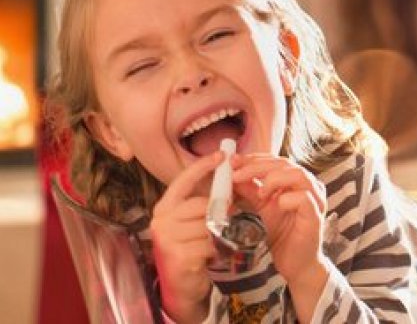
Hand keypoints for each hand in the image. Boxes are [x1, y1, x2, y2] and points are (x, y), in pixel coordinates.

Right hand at [150, 151, 222, 322]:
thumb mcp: (194, 221)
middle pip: (203, 204)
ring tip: (213, 243)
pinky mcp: (178, 256)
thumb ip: (205, 202)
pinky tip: (209, 256)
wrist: (182, 286)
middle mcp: (161, 220)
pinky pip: (210, 244)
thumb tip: (230, 178)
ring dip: (219, 235)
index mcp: (165, 207)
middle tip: (227, 221)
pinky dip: (216, 250)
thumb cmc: (190, 247)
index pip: (183, 179)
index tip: (222, 155)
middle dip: (220, 212)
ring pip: (209, 225)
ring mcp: (167, 239)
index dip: (203, 165)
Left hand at [231, 154, 328, 284]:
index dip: (254, 159)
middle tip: (236, 174)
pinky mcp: (315, 216)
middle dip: (257, 167)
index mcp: (296, 181)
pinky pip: (304, 198)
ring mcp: (315, 200)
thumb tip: (234, 175)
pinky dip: (287, 199)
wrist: (295, 264)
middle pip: (285, 164)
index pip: (276, 160)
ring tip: (259, 194)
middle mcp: (308, 186)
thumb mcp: (261, 209)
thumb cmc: (282, 236)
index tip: (233, 162)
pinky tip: (276, 205)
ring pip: (298, 175)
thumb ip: (251, 191)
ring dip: (274, 179)